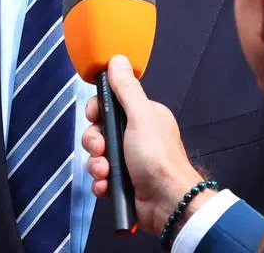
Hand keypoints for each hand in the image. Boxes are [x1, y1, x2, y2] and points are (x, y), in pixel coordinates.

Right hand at [82, 55, 211, 235]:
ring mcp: (129, 161)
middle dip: (94, 141)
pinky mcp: (123, 183)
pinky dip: (101, 183)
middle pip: (99, 130)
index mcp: (143, 116)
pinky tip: (108, 186)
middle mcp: (136, 136)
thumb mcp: (140, 116)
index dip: (97, 111)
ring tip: (106, 171)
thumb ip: (126, 89)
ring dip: (96, 164)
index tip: (95, 116)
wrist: (168, 203)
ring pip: (97, 155)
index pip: (109, 104)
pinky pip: (100, 178)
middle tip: (101, 148)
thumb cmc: (159, 159)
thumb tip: (118, 60)